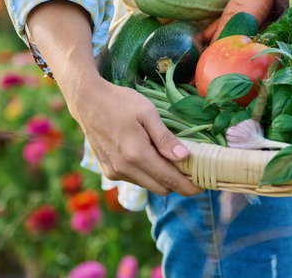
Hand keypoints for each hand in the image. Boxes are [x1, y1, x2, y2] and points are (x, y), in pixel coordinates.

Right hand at [67, 75, 202, 196]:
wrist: (87, 101)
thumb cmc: (120, 102)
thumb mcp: (147, 113)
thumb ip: (165, 138)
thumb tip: (185, 157)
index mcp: (137, 155)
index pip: (169, 180)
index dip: (189, 186)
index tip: (204, 185)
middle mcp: (124, 169)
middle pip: (161, 189)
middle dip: (178, 183)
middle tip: (192, 169)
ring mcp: (115, 172)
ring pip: (148, 185)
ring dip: (162, 178)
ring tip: (173, 159)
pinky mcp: (109, 171)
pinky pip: (136, 179)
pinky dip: (148, 174)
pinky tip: (152, 156)